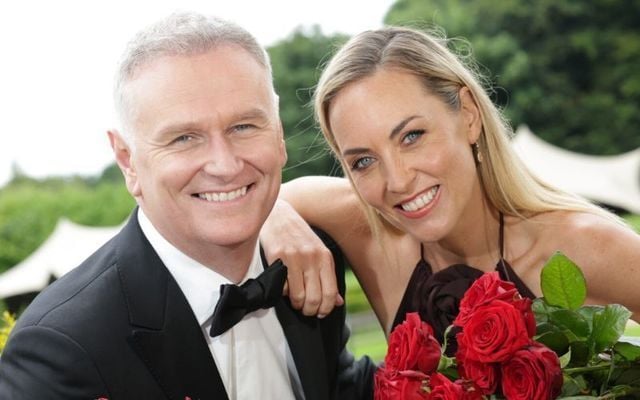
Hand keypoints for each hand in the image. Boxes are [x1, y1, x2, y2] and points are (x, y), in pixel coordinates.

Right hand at [261, 199, 343, 316]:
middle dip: (310, 310)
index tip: (319, 312)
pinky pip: (282, 287)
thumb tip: (338, 302)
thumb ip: (328, 276)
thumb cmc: (298, 235)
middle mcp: (312, 257)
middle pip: (315, 299)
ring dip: (296, 304)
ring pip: (299, 297)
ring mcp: (295, 257)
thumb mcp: (318, 252)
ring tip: (294, 301)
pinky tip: (283, 286)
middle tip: (305, 309)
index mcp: (325, 257)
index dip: (325, 309)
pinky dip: (282, 292)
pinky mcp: (277, 256)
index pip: (331, 293)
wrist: (279, 214)